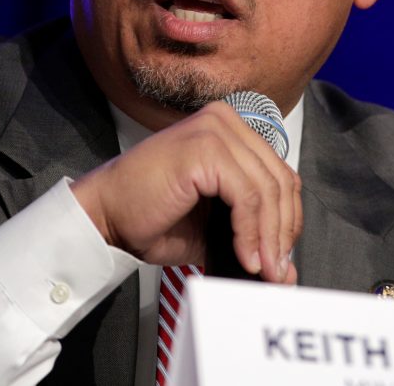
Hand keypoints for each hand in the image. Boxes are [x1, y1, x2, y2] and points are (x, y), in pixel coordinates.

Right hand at [71, 101, 301, 282]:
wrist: (106, 217)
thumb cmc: (152, 217)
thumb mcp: (216, 226)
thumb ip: (252, 234)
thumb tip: (287, 268)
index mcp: (231, 130)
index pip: (280, 174)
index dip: (288, 219)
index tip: (282, 258)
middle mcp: (225, 121)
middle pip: (279, 180)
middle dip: (283, 232)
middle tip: (278, 271)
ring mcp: (214, 129)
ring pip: (267, 189)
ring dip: (269, 237)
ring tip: (262, 269)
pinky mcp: (204, 147)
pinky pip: (247, 195)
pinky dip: (250, 231)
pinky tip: (244, 255)